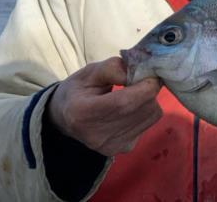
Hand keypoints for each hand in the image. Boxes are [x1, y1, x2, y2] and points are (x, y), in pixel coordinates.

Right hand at [47, 57, 162, 155]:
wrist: (65, 118)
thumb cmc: (79, 90)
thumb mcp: (90, 71)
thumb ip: (114, 68)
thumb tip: (139, 72)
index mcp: (83, 113)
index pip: (124, 102)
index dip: (145, 86)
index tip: (150, 73)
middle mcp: (97, 135)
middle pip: (143, 109)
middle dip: (149, 90)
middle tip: (141, 80)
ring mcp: (112, 146)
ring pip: (151, 116)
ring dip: (150, 100)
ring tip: (133, 94)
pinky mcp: (123, 148)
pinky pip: (149, 124)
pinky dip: (146, 112)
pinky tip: (131, 108)